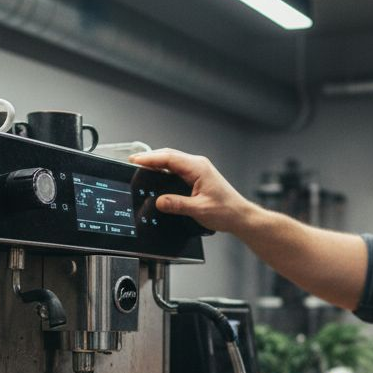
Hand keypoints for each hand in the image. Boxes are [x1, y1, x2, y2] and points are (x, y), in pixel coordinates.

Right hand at [128, 148, 258, 232]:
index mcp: (199, 168)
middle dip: (150, 158)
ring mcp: (198, 169)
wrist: (239, 216)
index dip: (150, 158)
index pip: (169, 158)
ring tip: (141, 166)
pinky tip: (157, 174)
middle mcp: (198, 165)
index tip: (135, 161)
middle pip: (169, 156)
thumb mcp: (199, 210)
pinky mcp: (198, 176)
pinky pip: (177, 168)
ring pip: (173, 161)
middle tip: (133, 162)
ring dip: (157, 162)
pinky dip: (165, 168)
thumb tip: (160, 201)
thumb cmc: (226, 211)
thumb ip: (178, 205)